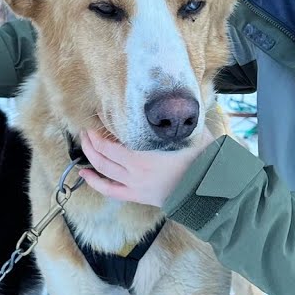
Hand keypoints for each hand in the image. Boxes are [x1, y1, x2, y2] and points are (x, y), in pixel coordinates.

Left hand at [77, 127, 214, 207]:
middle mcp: (135, 171)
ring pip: (103, 170)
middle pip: (103, 154)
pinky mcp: (138, 196)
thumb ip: (179, 118)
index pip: (111, 141)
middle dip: (91, 140)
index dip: (101, 128)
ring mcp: (135, 185)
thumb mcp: (192, 133)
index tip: (98, 114)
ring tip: (84, 142)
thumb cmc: (203, 159)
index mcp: (144, 156)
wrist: (211, 189)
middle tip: (87, 128)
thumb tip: (176, 99)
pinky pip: (110, 191)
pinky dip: (95, 182)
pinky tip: (84, 173)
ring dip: (90, 155)